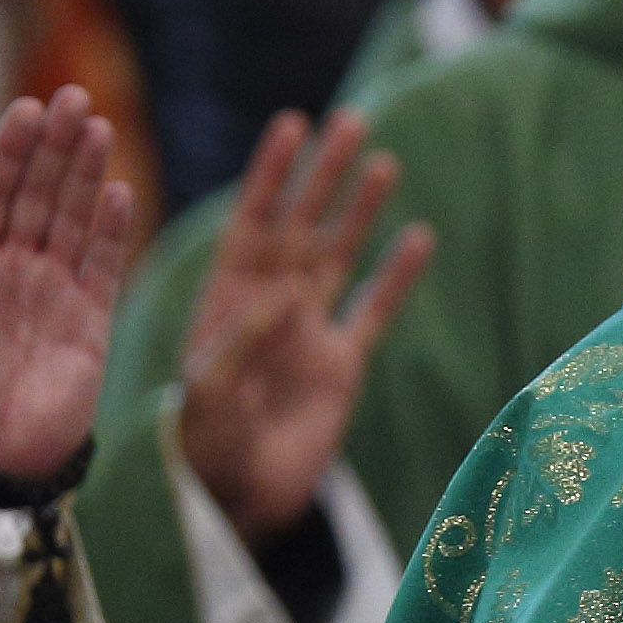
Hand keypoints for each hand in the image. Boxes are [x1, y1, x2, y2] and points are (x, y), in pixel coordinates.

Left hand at [0, 89, 138, 483]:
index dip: (9, 154)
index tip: (26, 109)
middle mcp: (14, 270)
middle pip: (39, 195)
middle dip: (55, 147)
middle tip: (73, 99)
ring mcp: (55, 292)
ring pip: (74, 219)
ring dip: (85, 174)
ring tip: (98, 127)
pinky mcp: (89, 323)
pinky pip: (103, 267)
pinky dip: (112, 231)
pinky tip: (119, 192)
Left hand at [179, 110, 435, 543]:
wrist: (236, 501)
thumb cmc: (204, 448)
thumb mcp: (207, 395)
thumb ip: (242, 342)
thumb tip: (289, 293)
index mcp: (225, 301)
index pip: (251, 223)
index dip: (271, 175)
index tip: (291, 126)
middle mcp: (268, 305)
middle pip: (301, 225)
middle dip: (323, 175)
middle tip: (350, 121)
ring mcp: (308, 332)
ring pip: (339, 255)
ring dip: (359, 210)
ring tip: (384, 161)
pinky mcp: (342, 365)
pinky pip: (374, 309)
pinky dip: (396, 275)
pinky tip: (418, 236)